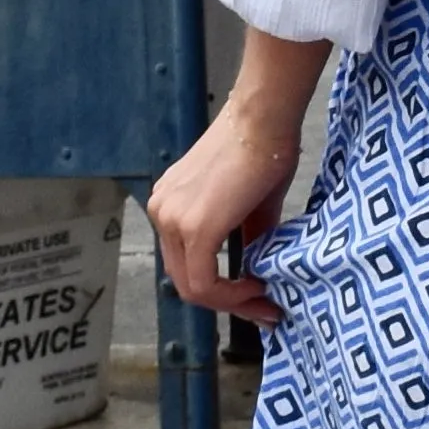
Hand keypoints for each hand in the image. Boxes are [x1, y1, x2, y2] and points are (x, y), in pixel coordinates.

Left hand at [148, 92, 307, 324]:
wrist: (266, 118)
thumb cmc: (266, 149)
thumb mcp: (250, 203)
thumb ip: (246, 237)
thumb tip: (258, 273)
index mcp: (169, 203)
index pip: (185, 262)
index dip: (220, 289)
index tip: (257, 297)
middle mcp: (161, 211)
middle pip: (184, 279)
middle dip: (225, 302)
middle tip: (263, 310)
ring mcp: (171, 219)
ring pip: (193, 287)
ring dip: (231, 303)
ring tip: (265, 302)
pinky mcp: (193, 227)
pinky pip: (204, 282)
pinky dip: (231, 296)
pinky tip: (257, 288)